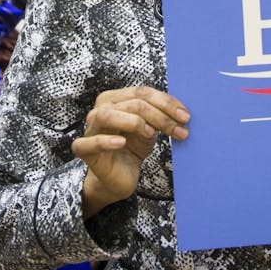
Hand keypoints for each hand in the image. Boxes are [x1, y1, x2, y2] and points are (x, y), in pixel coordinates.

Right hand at [74, 86, 189, 217]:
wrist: (119, 177)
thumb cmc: (132, 149)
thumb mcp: (150, 130)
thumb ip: (159, 117)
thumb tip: (183, 114)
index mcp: (116, 99)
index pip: (142, 92)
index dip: (166, 102)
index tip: (186, 116)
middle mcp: (100, 109)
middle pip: (132, 103)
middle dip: (160, 115)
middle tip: (180, 129)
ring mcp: (90, 128)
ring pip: (109, 115)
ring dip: (135, 122)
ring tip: (151, 133)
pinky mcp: (84, 149)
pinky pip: (91, 142)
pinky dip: (105, 141)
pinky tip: (121, 142)